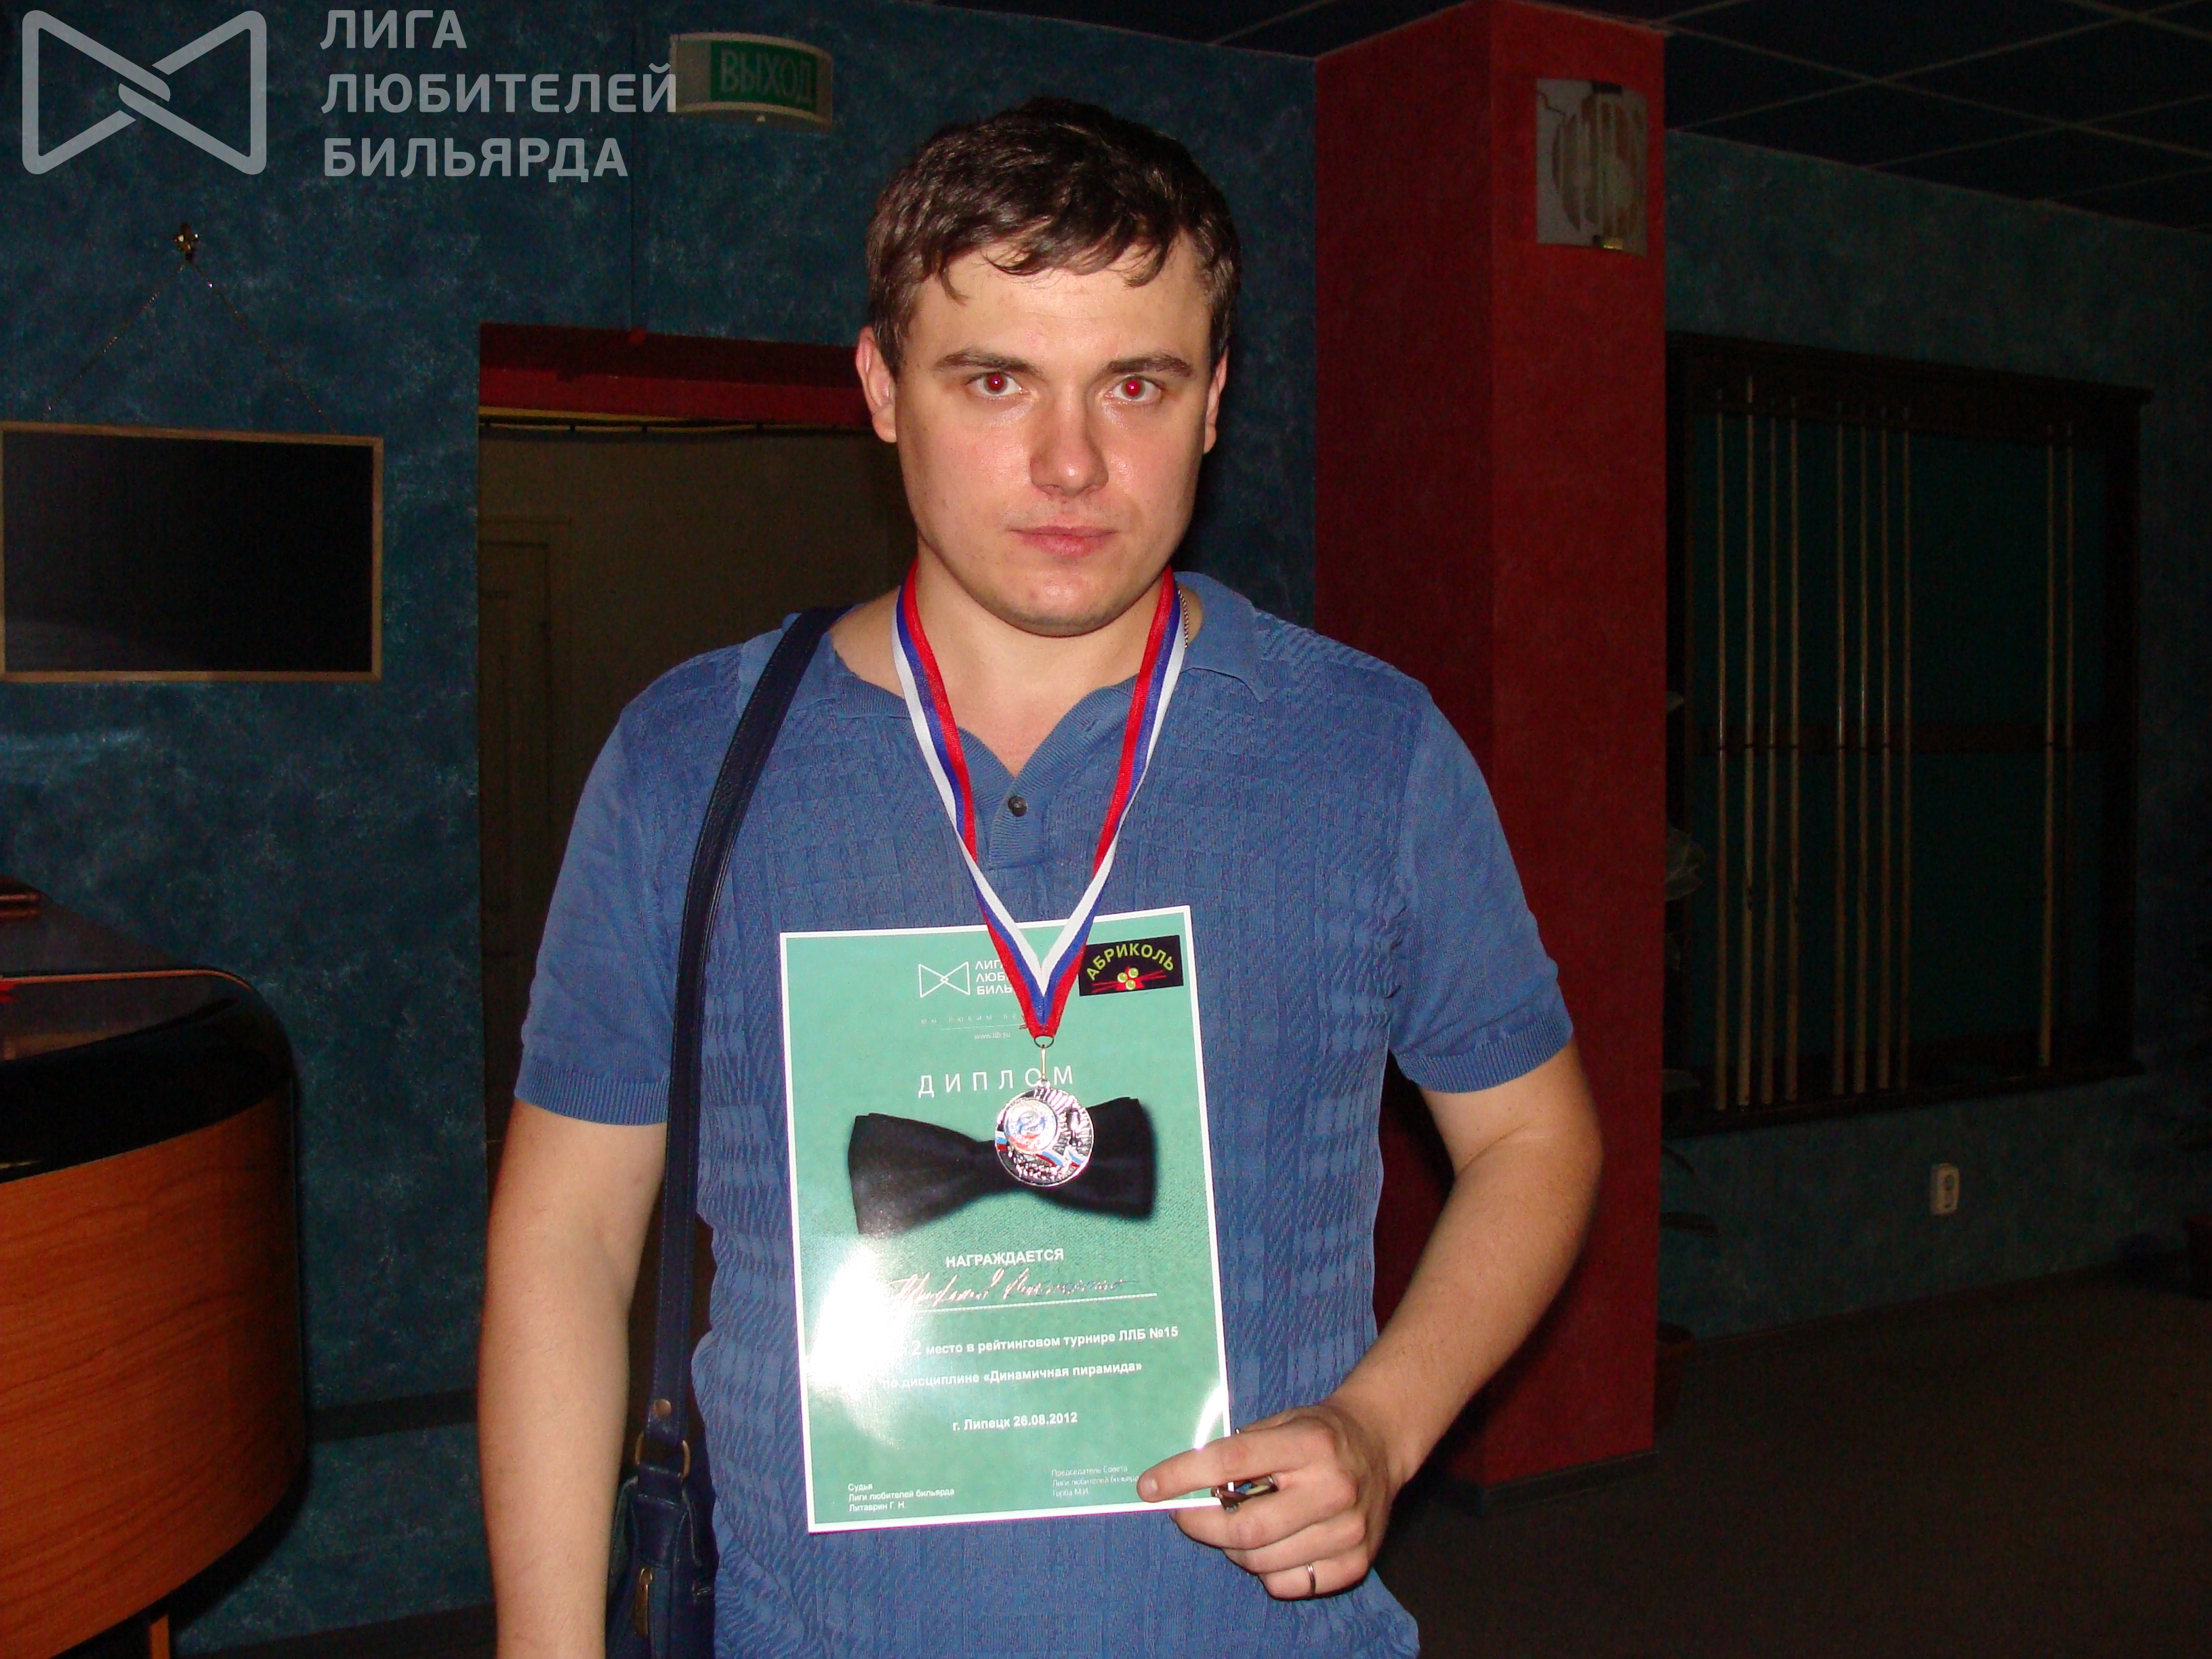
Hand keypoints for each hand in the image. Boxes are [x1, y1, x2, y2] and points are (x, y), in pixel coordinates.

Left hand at [1135, 1397, 1400, 1599]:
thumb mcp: (1282, 1421)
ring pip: (1261, 1561)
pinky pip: (1287, 1584)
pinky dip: (1264, 1570)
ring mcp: (1348, 1531)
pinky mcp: (1355, 1563)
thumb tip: (1183, 1483)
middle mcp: (1333, 1489)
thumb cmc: (1319, 1432)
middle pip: (1246, 1527)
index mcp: (1311, 1444)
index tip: (1149, 1486)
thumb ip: (1240, 1449)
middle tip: (1183, 1514)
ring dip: (1231, 1547)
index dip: (1184, 1475)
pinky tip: (1268, 1544)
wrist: (1380, 1445)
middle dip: (1201, 1524)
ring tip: (1231, 1526)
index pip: (1233, 1460)